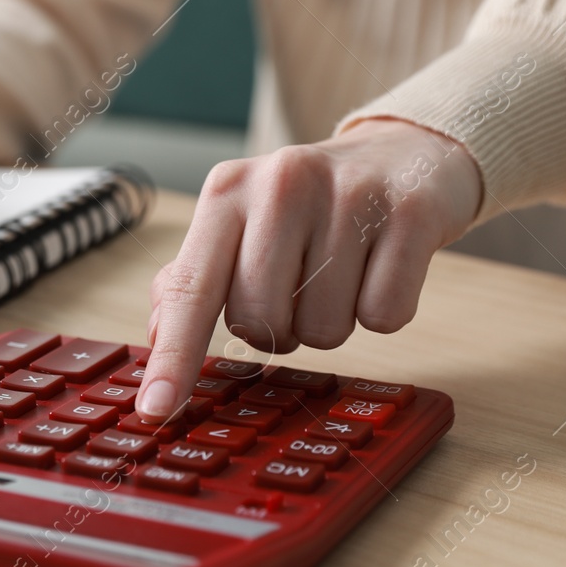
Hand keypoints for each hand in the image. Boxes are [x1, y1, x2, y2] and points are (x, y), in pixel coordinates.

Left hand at [135, 119, 482, 418]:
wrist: (403, 154)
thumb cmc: (309, 205)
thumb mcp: (241, 223)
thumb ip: (194, 277)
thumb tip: (158, 337)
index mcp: (228, 190)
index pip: (190, 289)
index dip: (173, 357)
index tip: (154, 412)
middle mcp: (282, 182)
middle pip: (259, 322)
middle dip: (279, 328)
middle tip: (299, 286)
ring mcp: (350, 194)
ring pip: (324, 330)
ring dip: (332, 321)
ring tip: (341, 271)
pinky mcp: (411, 214)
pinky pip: (384, 317)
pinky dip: (381, 310)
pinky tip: (380, 266)